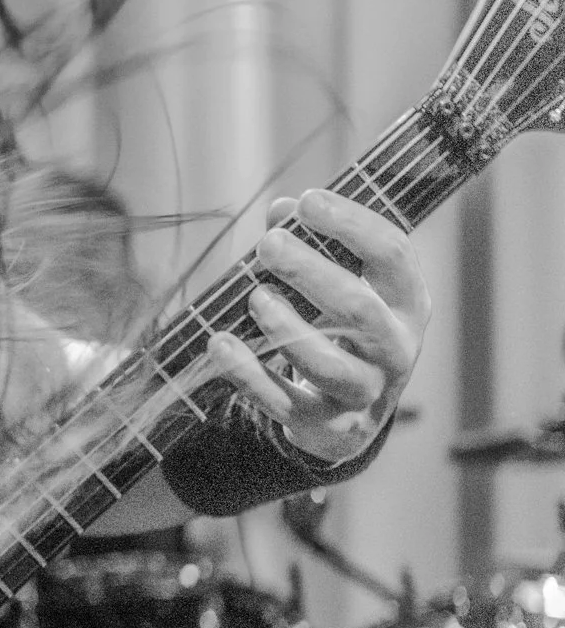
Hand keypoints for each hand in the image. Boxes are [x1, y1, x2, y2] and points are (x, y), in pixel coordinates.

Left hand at [206, 189, 429, 463]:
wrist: (352, 417)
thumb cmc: (343, 330)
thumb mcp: (343, 285)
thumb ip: (314, 244)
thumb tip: (281, 211)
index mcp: (407, 303)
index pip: (393, 255)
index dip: (353, 224)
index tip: (309, 201)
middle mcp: (394, 349)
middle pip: (359, 309)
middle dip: (312, 272)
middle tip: (268, 244)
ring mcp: (363, 392)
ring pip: (326, 364)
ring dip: (286, 327)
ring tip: (254, 297)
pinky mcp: (326, 426)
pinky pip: (285, 402)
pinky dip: (249, 375)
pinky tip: (220, 344)